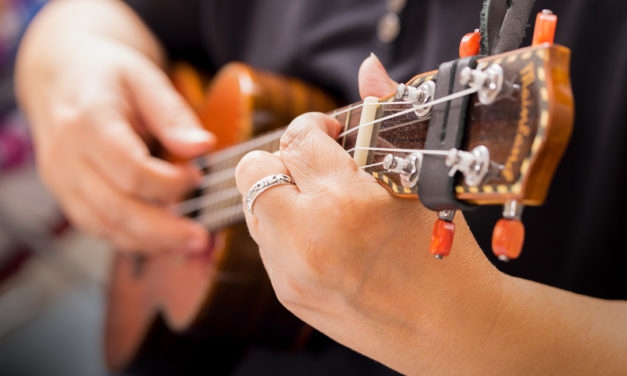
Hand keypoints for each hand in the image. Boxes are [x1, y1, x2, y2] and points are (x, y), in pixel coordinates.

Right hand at [17, 3, 212, 253]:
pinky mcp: (66, 194)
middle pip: (115, 208)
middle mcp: (66, 157)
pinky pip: (98, 227)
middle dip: (163, 230)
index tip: (199, 178)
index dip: (169, 183)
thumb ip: (173, 114)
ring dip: (150, 242)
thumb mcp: (144, 77)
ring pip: (104, 226)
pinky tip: (163, 242)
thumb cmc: (108, 74)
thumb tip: (203, 146)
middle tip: (201, 239)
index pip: (130, 169)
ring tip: (189, 246)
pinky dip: (131, 240)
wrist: (61, 76)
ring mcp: (61, 180)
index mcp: (87, 122)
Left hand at [235, 54, 504, 372]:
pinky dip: (285, 230)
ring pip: (253, 206)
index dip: (312, 128)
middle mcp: (309, 236)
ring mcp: (291, 269)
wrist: (448, 328)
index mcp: (347, 200)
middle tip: (317, 168)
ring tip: (320, 204)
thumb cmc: (444, 253)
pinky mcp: (287, 292)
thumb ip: (385, 117)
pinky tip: (322, 237)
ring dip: (281, 195)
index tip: (329, 134)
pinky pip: (264, 243)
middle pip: (254, 169)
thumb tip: (368, 68)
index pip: (298, 139)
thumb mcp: (419, 180)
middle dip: (285, 159)